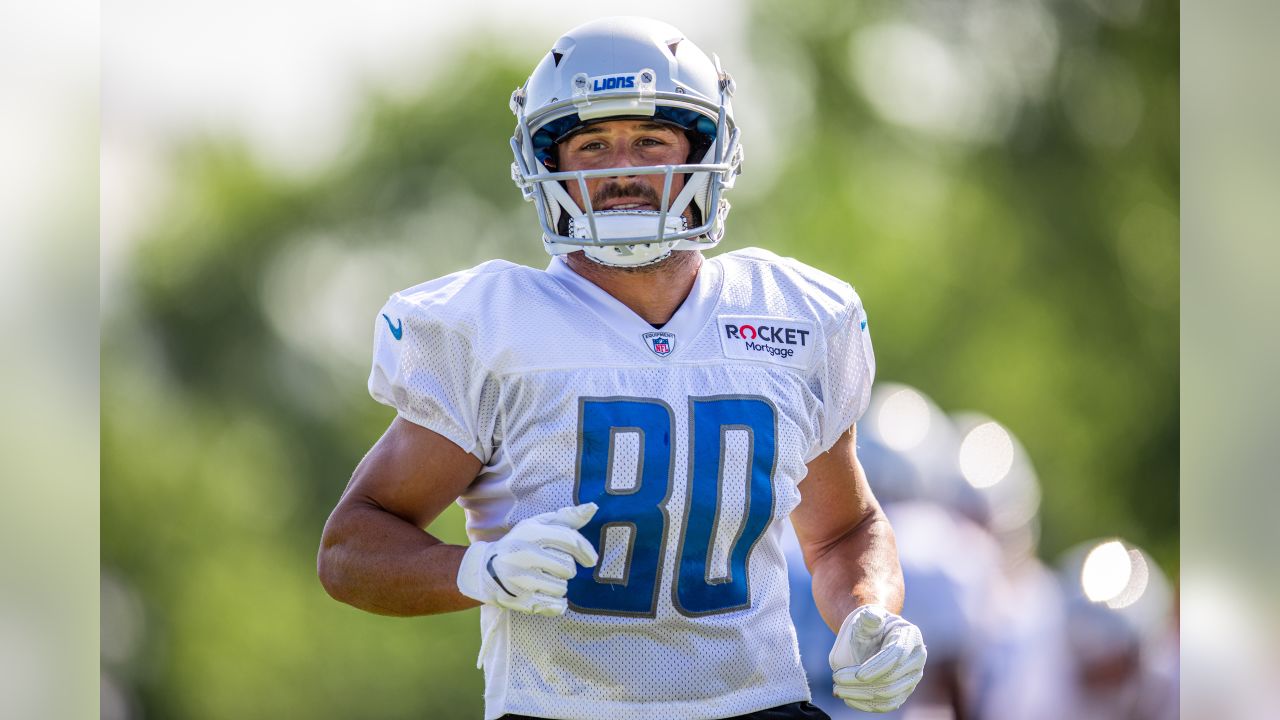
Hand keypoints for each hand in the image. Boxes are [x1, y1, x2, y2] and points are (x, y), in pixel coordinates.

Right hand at [457, 503, 598, 616]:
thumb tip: (593, 508)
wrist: (485, 569)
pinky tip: (546, 595)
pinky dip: (556, 603)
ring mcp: (520, 579)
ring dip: (559, 586)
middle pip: (568, 568)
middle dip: (567, 569)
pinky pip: (554, 606)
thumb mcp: (539, 525)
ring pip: (562, 588)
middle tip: (552, 567)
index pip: (569, 540)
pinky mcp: (519, 600)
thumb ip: (567, 518)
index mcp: (530, 532)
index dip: (586, 551)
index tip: (590, 560)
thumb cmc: (521, 543)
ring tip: (544, 579)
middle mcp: (523, 554)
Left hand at [829, 604, 926, 712]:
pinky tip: (849, 699)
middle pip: (891, 678)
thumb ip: (869, 618)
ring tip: (838, 690)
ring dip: (861, 695)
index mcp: (911, 636)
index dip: (877, 666)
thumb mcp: (869, 618)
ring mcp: (912, 677)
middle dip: (861, 683)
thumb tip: (871, 617)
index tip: (856, 674)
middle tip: (836, 680)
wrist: (876, 637)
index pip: (896, 655)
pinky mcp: (904, 691)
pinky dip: (868, 705)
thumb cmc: (871, 626)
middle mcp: (917, 658)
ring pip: (889, 694)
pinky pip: (888, 704)